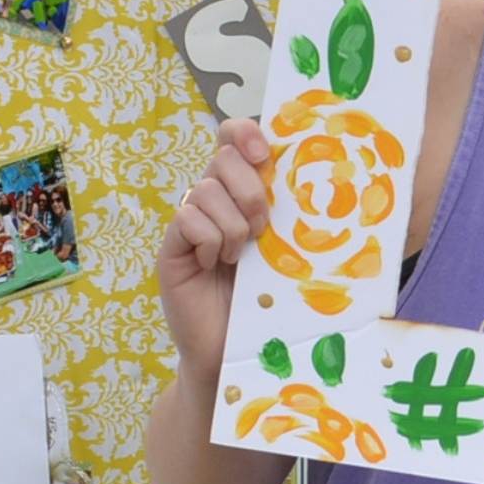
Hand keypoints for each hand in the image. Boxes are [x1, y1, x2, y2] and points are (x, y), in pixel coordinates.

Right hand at [157, 116, 273, 381]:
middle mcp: (211, 201)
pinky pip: (187, 219)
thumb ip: (289, 213)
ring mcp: (187, 223)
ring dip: (232, 224)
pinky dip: (209, 240)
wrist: (235, 350)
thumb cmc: (266, 298)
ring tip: (238, 256)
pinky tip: (215, 264)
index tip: (266, 155)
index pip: (232, 138)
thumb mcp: (285, 248)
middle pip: (223, 158)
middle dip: (250, 190)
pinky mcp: (169, 248)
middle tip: (260, 229)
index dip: (245, 133)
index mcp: (239, 192)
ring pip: (205, 190)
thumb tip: (314, 177)